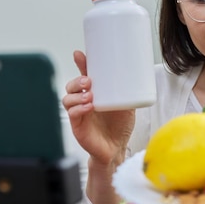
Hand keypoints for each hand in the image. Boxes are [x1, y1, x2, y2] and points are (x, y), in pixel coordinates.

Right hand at [62, 50, 134, 165]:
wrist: (117, 148)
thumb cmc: (119, 127)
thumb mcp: (127, 106)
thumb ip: (129, 93)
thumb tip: (136, 77)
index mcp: (95, 94)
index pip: (84, 76)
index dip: (81, 64)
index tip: (79, 55)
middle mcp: (84, 101)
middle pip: (71, 86)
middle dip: (77, 80)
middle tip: (88, 81)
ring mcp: (79, 114)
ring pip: (68, 99)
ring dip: (77, 95)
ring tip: (90, 96)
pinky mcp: (78, 126)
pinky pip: (72, 115)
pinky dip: (78, 109)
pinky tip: (88, 108)